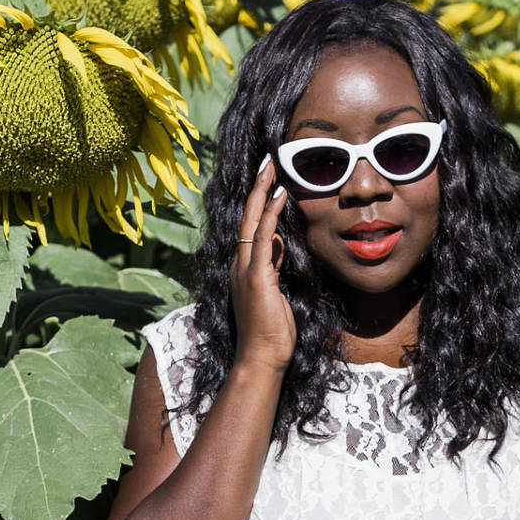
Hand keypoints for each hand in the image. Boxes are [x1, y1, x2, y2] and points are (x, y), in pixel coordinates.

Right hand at [231, 157, 295, 374]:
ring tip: (272, 167)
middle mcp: (239, 265)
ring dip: (262, 191)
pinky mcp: (256, 276)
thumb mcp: (275, 292)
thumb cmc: (271, 333)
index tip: (267, 180)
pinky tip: (280, 194)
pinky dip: (271, 214)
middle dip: (257, 187)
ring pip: (251, 220)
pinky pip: (263, 237)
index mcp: (243, 268)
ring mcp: (245, 270)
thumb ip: (273, 267)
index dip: (257, 202)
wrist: (262, 358)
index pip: (249, 227)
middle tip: (267, 161)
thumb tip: (277, 245)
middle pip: (246, 216)